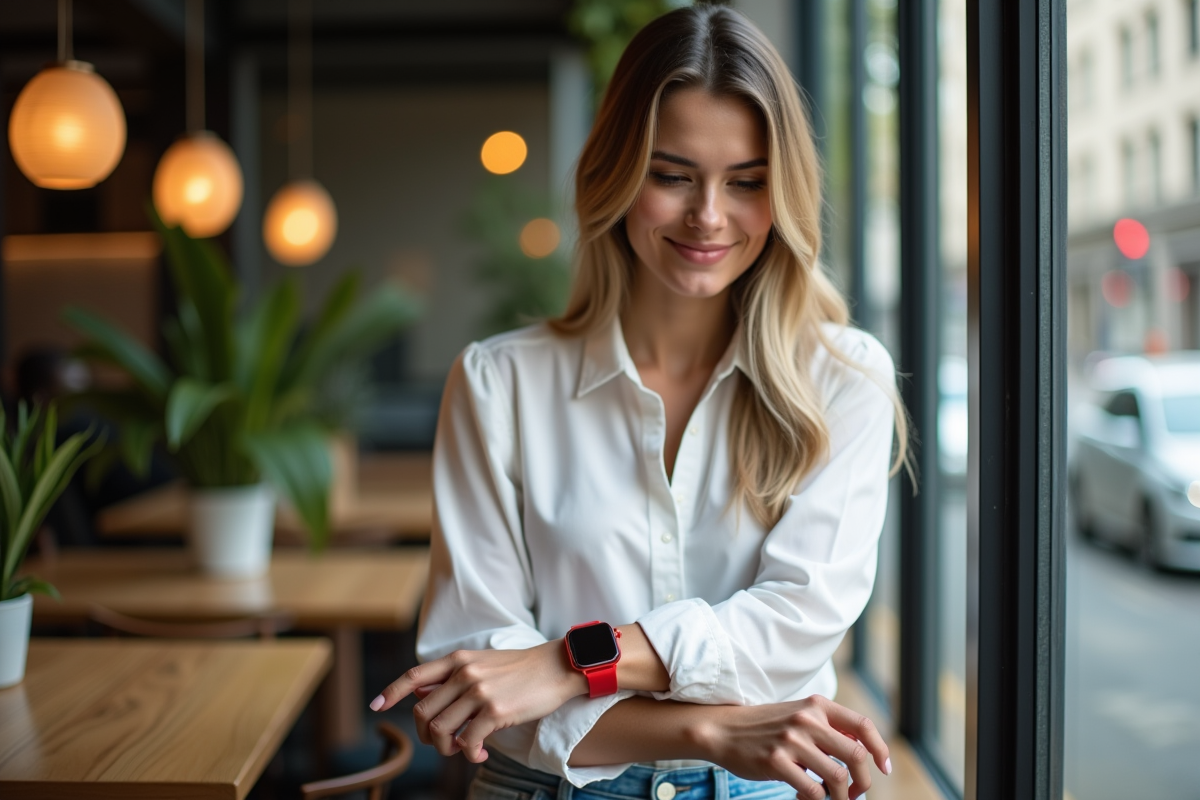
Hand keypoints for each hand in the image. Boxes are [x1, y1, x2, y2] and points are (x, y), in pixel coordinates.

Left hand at [370, 642, 587, 761]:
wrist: (557, 667)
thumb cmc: (521, 669)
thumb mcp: (483, 663)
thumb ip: (454, 676)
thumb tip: (422, 693)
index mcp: (459, 660)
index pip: (414, 675)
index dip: (391, 692)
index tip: (376, 706)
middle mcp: (464, 673)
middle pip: (423, 712)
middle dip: (427, 735)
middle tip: (442, 743)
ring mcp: (479, 692)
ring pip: (441, 730)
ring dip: (446, 749)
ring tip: (463, 750)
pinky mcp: (495, 711)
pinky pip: (467, 741)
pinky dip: (469, 754)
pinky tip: (479, 754)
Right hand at [695, 695, 889, 799]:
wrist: (724, 729)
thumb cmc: (765, 726)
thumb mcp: (799, 714)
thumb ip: (828, 727)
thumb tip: (862, 750)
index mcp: (817, 705)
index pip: (863, 725)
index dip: (880, 749)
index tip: (884, 768)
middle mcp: (807, 719)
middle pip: (856, 755)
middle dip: (863, 781)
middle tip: (855, 793)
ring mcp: (792, 740)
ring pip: (838, 778)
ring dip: (842, 797)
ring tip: (832, 799)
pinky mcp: (777, 761)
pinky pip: (813, 791)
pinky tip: (805, 797)